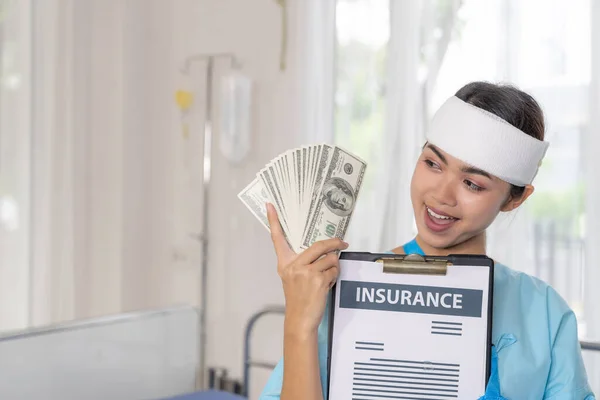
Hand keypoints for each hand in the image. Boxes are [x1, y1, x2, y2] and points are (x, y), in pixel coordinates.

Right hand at [266, 203, 348, 334]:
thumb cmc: (298, 299)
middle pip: (319, 245)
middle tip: (342, 244)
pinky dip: (334, 276)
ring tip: (326, 278)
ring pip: (331, 259)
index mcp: (285, 263)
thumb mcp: (292, 278)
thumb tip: (324, 251)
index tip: (269, 205)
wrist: (300, 319)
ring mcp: (306, 272)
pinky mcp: (319, 280)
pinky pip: (334, 270)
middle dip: (335, 244)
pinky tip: (326, 285)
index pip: (277, 239)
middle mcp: (293, 265)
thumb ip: (302, 263)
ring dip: (334, 267)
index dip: (273, 220)